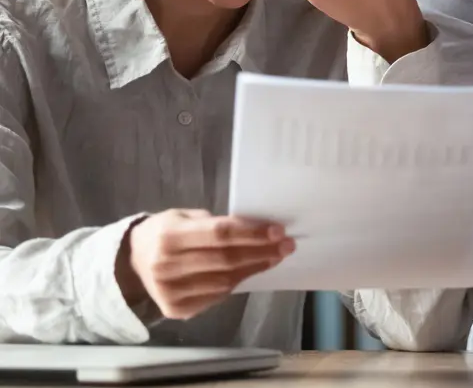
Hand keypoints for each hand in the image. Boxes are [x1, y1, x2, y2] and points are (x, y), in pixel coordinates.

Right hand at [116, 210, 293, 319]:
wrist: (131, 264)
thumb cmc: (165, 233)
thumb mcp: (183, 217)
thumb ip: (214, 223)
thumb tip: (255, 228)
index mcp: (169, 236)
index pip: (220, 234)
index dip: (252, 233)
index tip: (278, 230)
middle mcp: (167, 266)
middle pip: (226, 260)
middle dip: (262, 251)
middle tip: (287, 245)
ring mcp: (170, 292)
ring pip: (225, 281)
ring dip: (255, 268)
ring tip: (274, 257)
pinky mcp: (176, 309)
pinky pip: (217, 296)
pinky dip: (237, 283)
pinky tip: (251, 271)